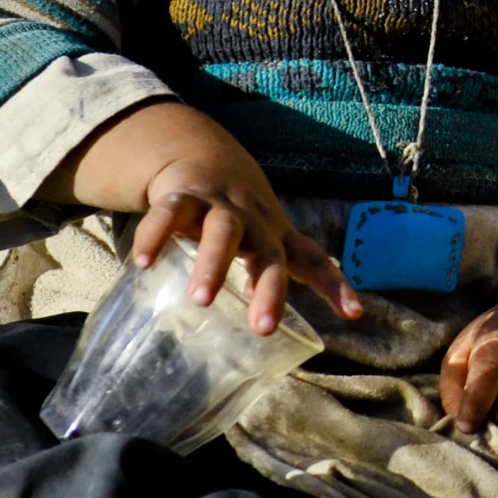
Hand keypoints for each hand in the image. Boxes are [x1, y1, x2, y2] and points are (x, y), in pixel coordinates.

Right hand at [135, 152, 360, 336]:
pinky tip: (142, 263)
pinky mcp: (184, 197)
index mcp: (278, 238)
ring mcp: (220, 207)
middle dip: (269, 289)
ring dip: (213, 264)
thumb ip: (264, 283)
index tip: (355, 313)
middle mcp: (256, 223)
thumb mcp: (263, 244)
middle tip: (263, 327)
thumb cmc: (242, 218)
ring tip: (200, 300)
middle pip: (270, 255)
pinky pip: (169, 214)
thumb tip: (265, 339)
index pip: (315, 260)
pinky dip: (155, 236)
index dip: (335, 285)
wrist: (206, 157)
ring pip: (223, 232)